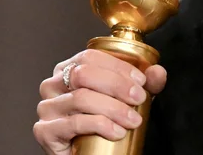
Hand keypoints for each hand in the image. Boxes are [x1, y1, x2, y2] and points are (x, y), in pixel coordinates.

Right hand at [33, 49, 167, 154]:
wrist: (87, 154)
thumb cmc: (102, 124)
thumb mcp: (127, 100)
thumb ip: (145, 85)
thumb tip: (158, 72)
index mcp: (68, 70)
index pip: (90, 57)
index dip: (118, 66)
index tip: (141, 80)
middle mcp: (52, 85)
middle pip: (83, 74)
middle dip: (117, 85)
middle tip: (138, 98)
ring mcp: (46, 107)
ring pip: (81, 98)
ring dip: (113, 108)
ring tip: (133, 120)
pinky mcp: (44, 130)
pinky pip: (74, 123)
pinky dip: (100, 125)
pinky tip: (117, 132)